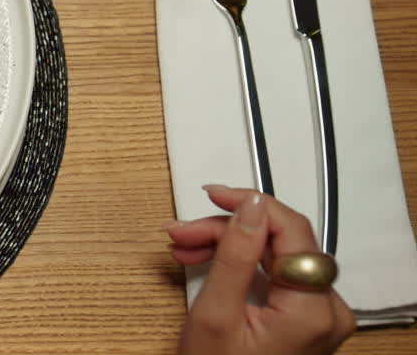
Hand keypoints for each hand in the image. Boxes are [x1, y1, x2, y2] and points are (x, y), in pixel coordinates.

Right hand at [167, 185, 353, 354]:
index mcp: (313, 310)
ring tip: (184, 247)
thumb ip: (235, 254)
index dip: (250, 204)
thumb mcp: (215, 313)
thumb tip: (250, 205)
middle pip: (279, 242)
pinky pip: (274, 273)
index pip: (291, 231)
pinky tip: (204, 260)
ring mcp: (319, 314)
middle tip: (182, 232)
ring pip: (273, 254)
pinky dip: (239, 264)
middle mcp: (328, 309)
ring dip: (226, 245)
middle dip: (226, 231)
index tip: (213, 194)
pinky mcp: (307, 316)